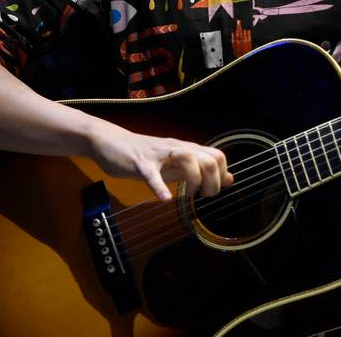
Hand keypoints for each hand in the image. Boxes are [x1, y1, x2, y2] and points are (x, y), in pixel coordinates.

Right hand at [88, 120, 232, 201]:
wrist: (111, 141)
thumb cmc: (145, 156)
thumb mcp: (176, 164)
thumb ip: (201, 170)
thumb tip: (229, 179)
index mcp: (186, 149)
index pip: (218, 156)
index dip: (221, 176)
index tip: (210, 191)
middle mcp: (177, 148)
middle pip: (209, 158)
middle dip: (212, 183)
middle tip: (200, 196)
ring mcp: (159, 155)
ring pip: (188, 159)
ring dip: (193, 181)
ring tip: (186, 195)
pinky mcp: (139, 163)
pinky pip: (152, 174)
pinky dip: (160, 187)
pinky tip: (165, 199)